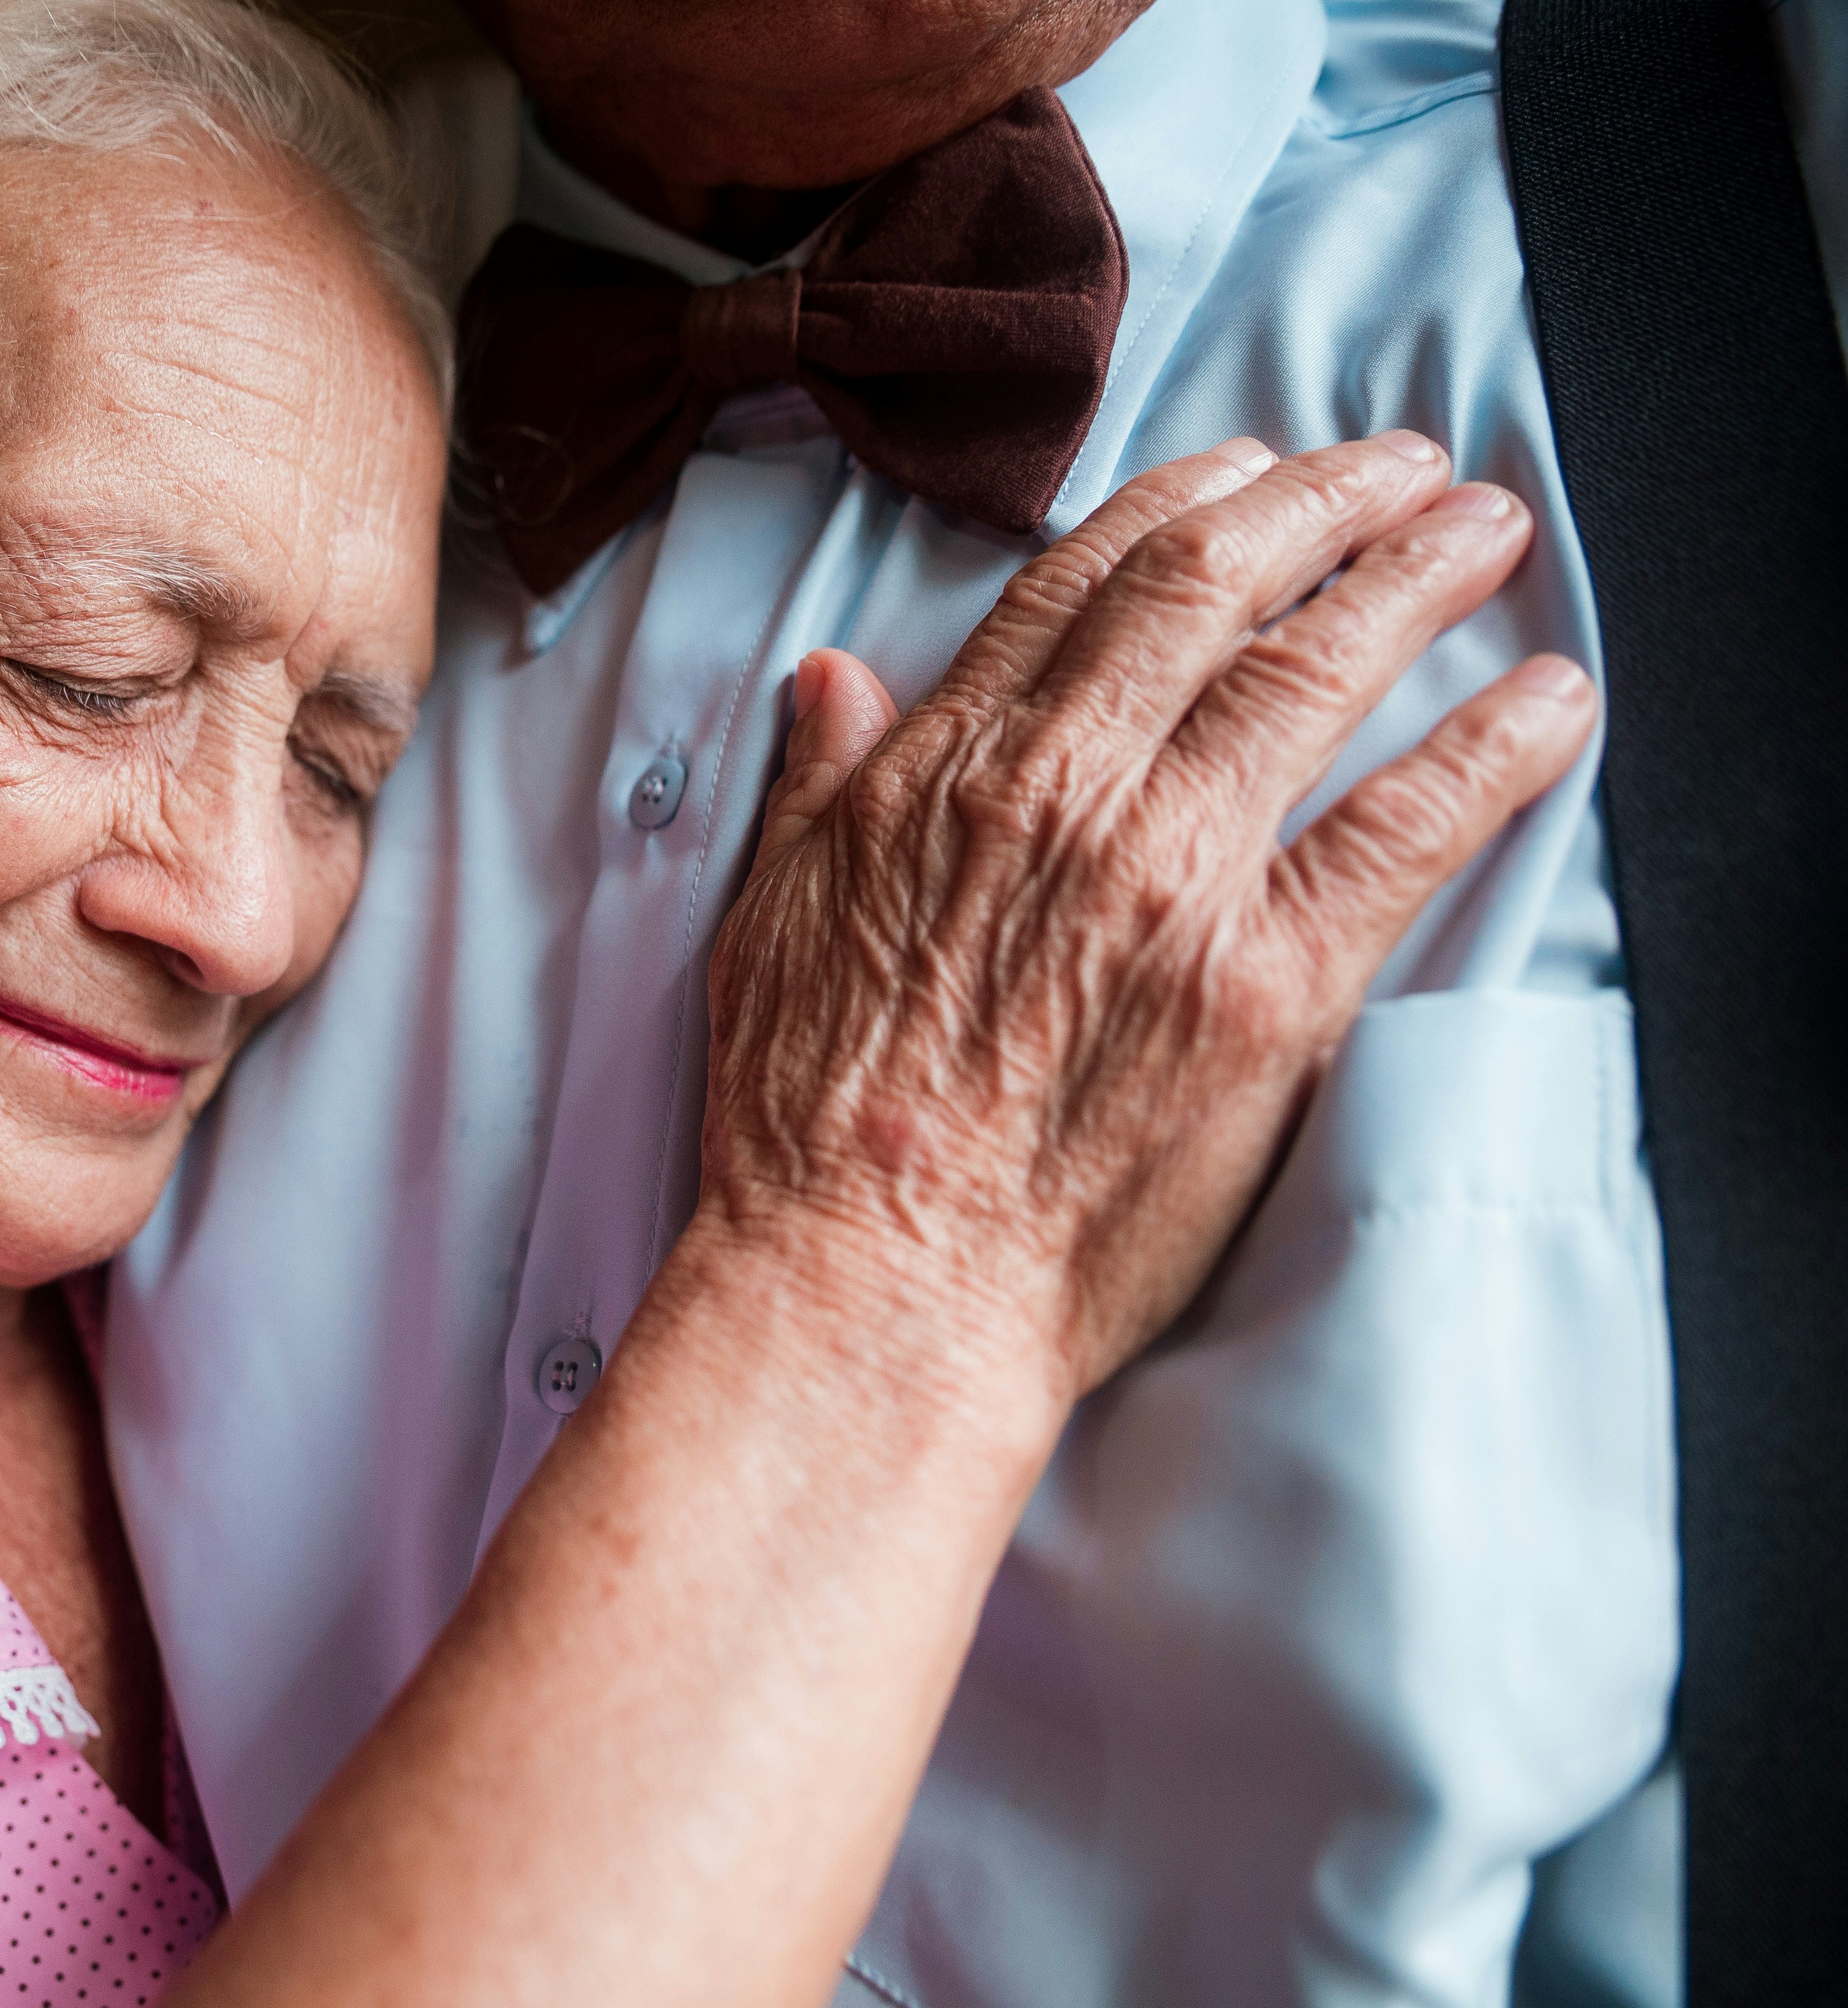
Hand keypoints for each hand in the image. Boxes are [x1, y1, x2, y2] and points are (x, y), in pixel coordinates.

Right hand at [700, 433, 1595, 1423]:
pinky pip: (1402, 831)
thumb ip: (820, 785)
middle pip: (1216, 588)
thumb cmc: (809, 1123)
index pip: (1083, 583)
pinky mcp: (1265, 986)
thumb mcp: (773, 919)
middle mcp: (1067, 796)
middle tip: (1397, 465)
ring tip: (1482, 530)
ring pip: (1317, 670)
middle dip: (1323, 500)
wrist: (873, 1283)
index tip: (1245, 469)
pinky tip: (1547, 700)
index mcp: (947, 772)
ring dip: (1417, 576)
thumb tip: (834, 681)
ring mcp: (1172, 882)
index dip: (1180, 502)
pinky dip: (1488, 750)